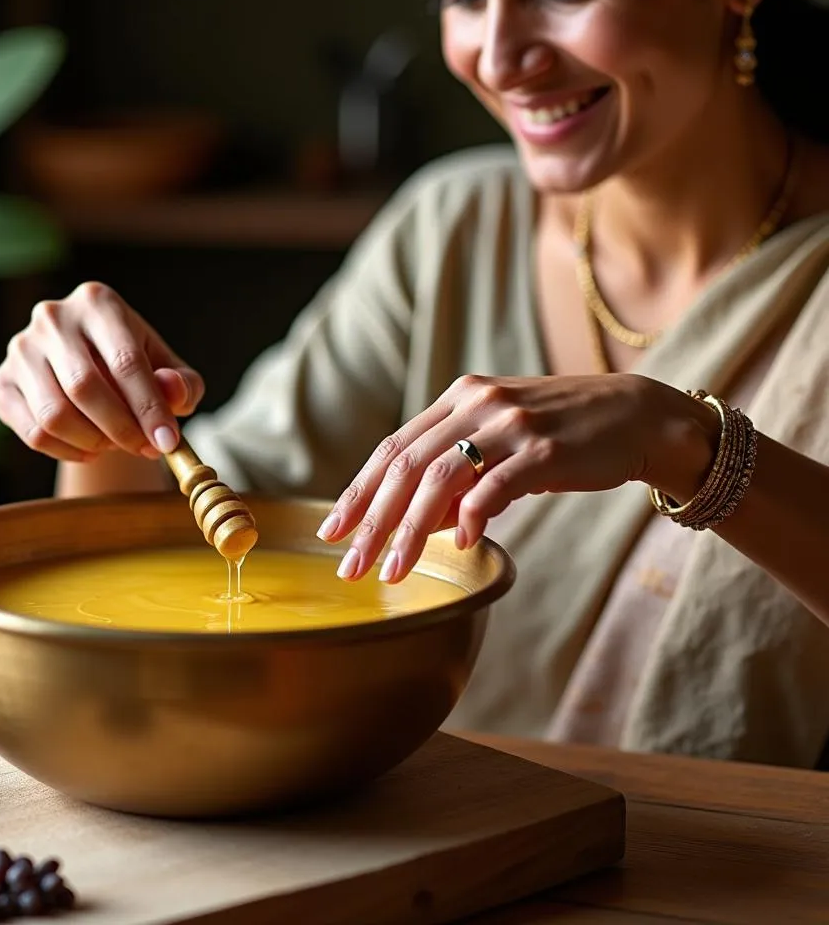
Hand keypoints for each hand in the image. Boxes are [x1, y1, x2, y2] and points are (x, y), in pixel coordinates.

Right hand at [0, 281, 204, 462]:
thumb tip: (172, 390)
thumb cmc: (136, 370)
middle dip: (121, 428)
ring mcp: (21, 348)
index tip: (167, 442)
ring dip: (94, 441)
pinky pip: (34, 432)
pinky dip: (68, 451)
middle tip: (145, 450)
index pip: (125, 360)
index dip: (149, 407)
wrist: (90, 371)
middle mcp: (53, 318)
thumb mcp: (169, 371)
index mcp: (98, 302)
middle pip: (85, 387)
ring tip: (116, 443)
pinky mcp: (1, 382)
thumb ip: (183, 382)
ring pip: (54, 414)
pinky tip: (90, 448)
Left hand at [316, 373, 715, 582]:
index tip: (334, 530)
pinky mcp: (546, 448)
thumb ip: (456, 473)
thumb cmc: (561, 435)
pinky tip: (464, 545)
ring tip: (394, 571)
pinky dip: (473, 515)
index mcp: (459, 398)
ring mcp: (511, 424)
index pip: (393, 447)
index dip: (359, 491)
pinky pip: (496, 485)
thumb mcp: (499, 441)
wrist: (635, 417)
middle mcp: (478, 403)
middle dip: (373, 521)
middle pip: (406, 465)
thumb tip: (414, 522)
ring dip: (411, 531)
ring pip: (440, 479)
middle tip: (351, 566)